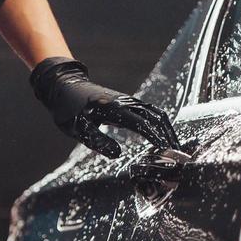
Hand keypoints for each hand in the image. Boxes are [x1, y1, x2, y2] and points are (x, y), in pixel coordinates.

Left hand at [30, 56, 180, 157]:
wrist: (63, 85)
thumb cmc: (67, 108)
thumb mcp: (77, 128)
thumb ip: (98, 141)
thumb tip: (118, 154)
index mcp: (116, 109)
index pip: (144, 125)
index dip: (157, 139)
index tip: (167, 153)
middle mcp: (126, 102)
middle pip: (156, 117)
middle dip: (169, 135)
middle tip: (178, 154)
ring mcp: (128, 100)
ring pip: (156, 112)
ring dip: (167, 128)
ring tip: (175, 146)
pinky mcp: (127, 102)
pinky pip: (150, 111)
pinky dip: (160, 123)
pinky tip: (163, 135)